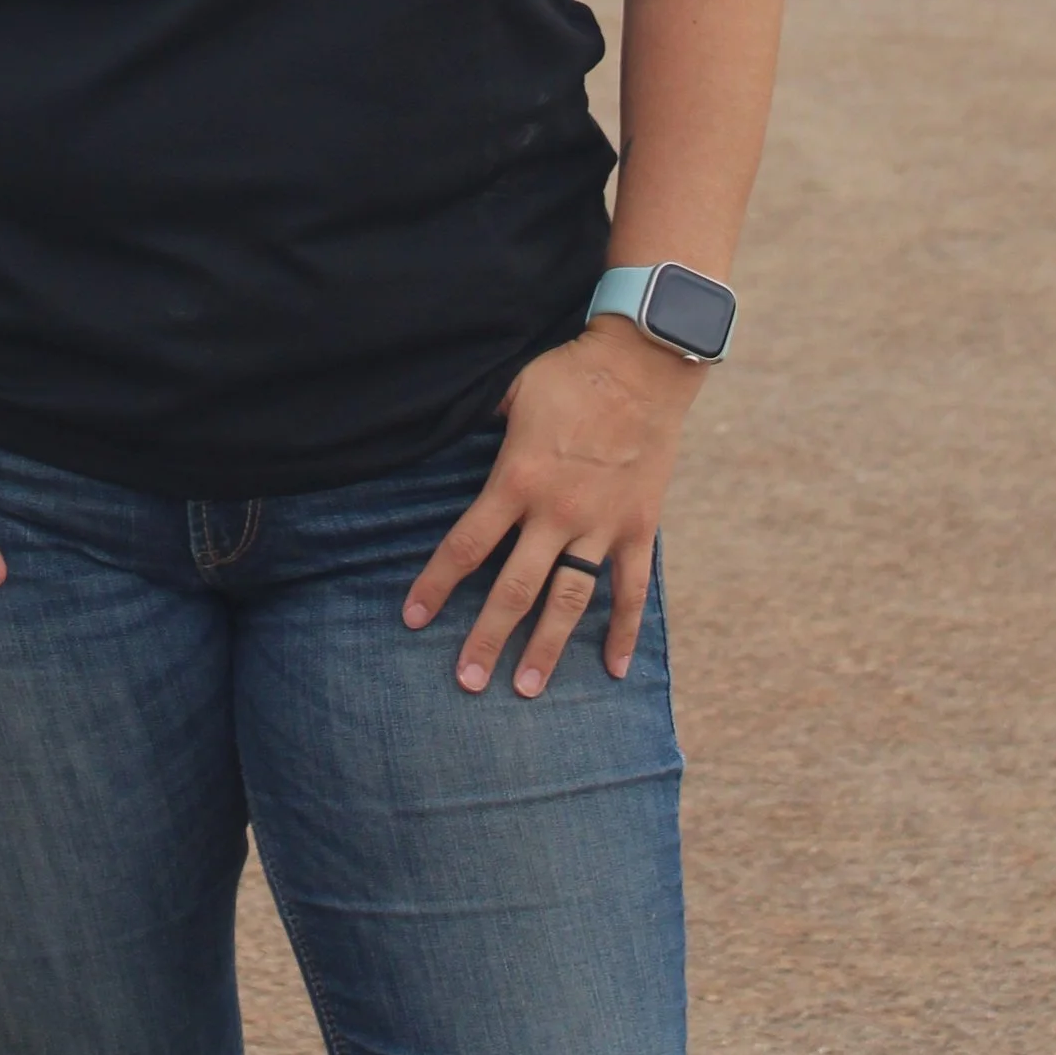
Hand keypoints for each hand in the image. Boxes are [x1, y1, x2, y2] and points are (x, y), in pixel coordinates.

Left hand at [402, 322, 701, 695]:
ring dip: (547, 648)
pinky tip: (613, 670)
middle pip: (513, 589)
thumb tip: (438, 427)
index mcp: (517, 480)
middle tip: (466, 682)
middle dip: (486, 638)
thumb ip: (479, 421)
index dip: (435, 584)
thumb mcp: (511, 390)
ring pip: (568, 601)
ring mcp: (600, 526)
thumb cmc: (569, 373)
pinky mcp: (639, 528)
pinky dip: (624, 631)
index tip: (413, 618)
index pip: (466, 544)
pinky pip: (631, 590)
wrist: (643, 365)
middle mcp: (556, 512)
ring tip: (527, 689)